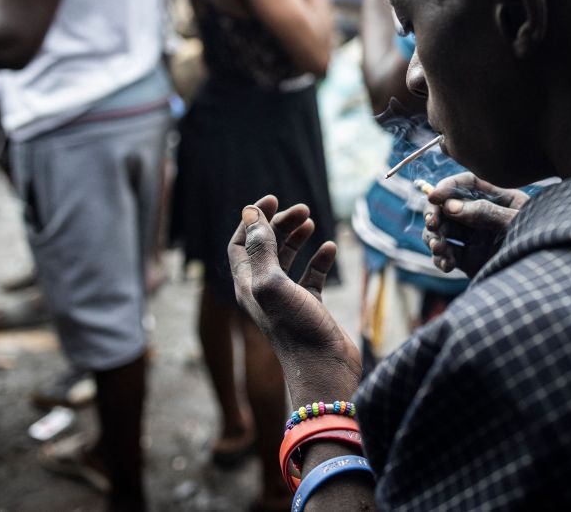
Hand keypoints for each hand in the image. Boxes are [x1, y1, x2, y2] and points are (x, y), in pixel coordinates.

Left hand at [229, 196, 360, 403]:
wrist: (324, 370)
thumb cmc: (296, 329)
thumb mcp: (273, 283)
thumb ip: (261, 247)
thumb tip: (250, 212)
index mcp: (248, 285)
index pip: (241, 244)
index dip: (252, 220)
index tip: (272, 200)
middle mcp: (264, 291)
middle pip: (265, 247)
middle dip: (280, 224)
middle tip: (302, 210)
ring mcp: (287, 299)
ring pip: (288, 259)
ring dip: (297, 238)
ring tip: (312, 221)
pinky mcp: (310, 307)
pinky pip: (312, 277)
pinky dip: (320, 260)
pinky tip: (330, 248)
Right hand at [422, 173, 529, 278]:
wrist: (546, 278)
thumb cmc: (539, 241)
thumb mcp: (516, 222)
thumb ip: (486, 212)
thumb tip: (451, 206)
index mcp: (498, 199)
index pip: (467, 184)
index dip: (447, 187)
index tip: (433, 196)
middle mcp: (482, 216)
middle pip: (448, 207)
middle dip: (435, 214)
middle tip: (432, 224)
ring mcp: (474, 238)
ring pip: (442, 232)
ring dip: (434, 238)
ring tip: (438, 248)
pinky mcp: (469, 261)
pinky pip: (447, 256)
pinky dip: (441, 260)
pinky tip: (446, 264)